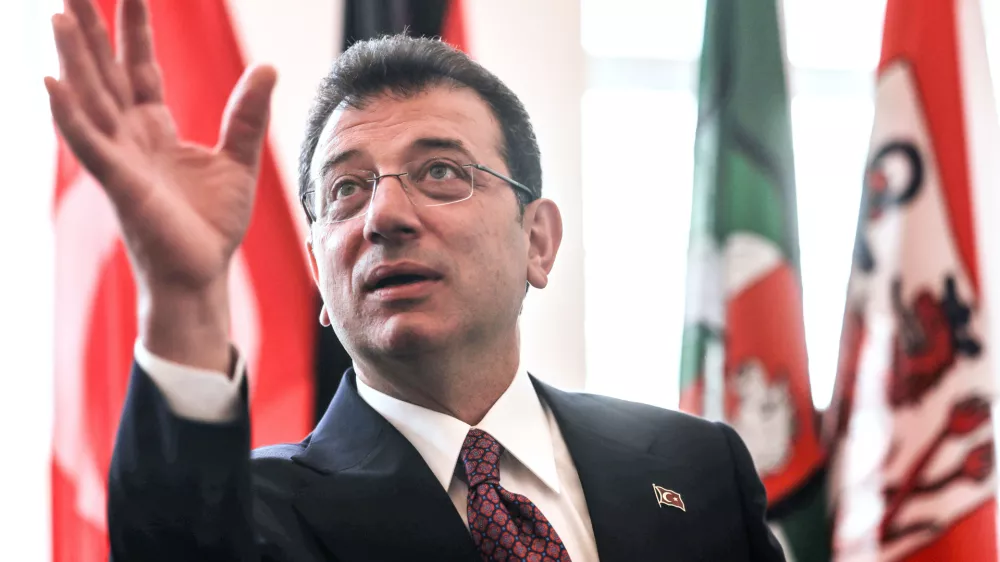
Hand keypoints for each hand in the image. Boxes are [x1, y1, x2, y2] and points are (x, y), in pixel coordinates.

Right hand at [47, 0, 276, 370]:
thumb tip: (268, 67)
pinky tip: (50, 81)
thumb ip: (247, 115)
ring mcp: (120, 158)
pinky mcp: (119, 183)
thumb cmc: (212, 225)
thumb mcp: (239, 161)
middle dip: (92, 30)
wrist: (202, 274)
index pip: (141, 67)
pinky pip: (89, 144)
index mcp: (156, 130)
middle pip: (107, 72)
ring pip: (92, 98)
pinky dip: (68, 114)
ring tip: (59, 14)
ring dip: (74, 58)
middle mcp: (130, 138)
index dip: (135, 29)